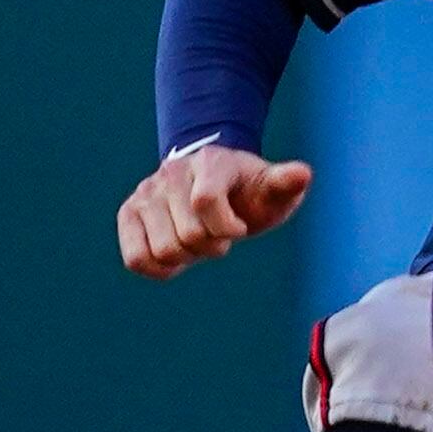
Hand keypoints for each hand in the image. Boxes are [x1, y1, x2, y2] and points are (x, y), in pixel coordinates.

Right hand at [117, 143, 313, 279]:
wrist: (221, 187)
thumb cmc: (251, 193)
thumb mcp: (274, 190)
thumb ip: (285, 183)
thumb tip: (303, 174)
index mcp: (210, 163)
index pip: (205, 201)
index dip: (227, 227)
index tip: (241, 229)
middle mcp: (171, 174)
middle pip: (188, 234)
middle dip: (212, 245)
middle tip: (221, 235)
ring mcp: (146, 193)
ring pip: (162, 249)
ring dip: (188, 257)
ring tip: (200, 240)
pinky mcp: (129, 214)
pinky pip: (135, 258)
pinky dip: (160, 268)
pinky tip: (178, 256)